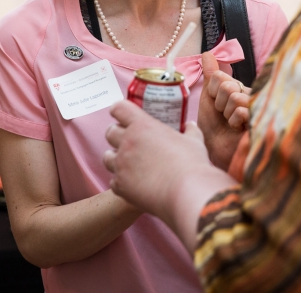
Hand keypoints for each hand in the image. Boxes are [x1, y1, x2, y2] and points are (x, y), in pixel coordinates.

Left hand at [103, 100, 210, 217]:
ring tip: (128, 163)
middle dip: (117, 135)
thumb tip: (189, 126)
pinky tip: (134, 184)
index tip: (122, 115)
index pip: (119, 108)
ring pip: (107, 157)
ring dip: (115, 158)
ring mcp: (121, 165)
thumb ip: (189, 130)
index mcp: (143, 126)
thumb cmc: (191, 163)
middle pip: (110, 132)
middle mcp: (128, 142)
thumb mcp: (194, 140)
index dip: (118, 110)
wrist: (186, 192)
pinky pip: (113, 181)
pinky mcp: (120, 186)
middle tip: (129, 140)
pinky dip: (122, 181)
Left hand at [197, 52, 250, 169]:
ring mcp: (256, 105)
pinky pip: (242, 109)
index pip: (220, 77)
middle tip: (224, 116)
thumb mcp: (208, 100)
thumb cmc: (214, 129)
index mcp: (238, 87)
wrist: (219, 152)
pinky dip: (235, 121)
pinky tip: (239, 129)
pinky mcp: (261, 117)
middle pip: (227, 85)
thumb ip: (211, 76)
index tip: (216, 106)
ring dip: (227, 114)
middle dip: (220, 104)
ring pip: (235, 97)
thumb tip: (207, 53)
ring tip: (232, 124)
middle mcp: (249, 93)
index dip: (213, 93)